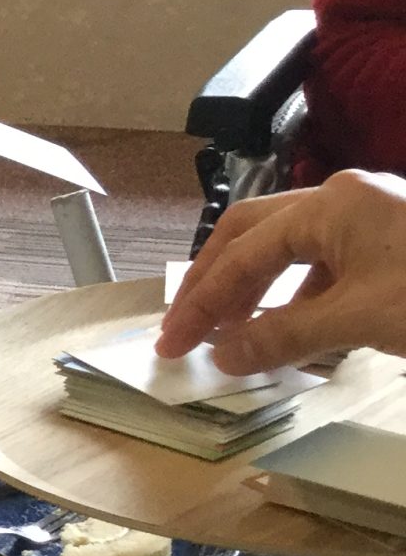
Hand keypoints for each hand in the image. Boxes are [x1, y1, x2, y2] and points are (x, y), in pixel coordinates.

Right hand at [154, 172, 405, 371]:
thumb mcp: (358, 318)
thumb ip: (286, 336)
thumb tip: (224, 358)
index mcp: (328, 205)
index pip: (243, 255)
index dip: (201, 304)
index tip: (171, 346)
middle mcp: (342, 198)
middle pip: (253, 234)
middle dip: (215, 282)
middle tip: (186, 325)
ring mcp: (370, 214)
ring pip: (291, 246)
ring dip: (256, 287)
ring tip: (233, 329)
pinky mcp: (391, 238)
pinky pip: (326, 259)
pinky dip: (299, 291)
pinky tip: (294, 322)